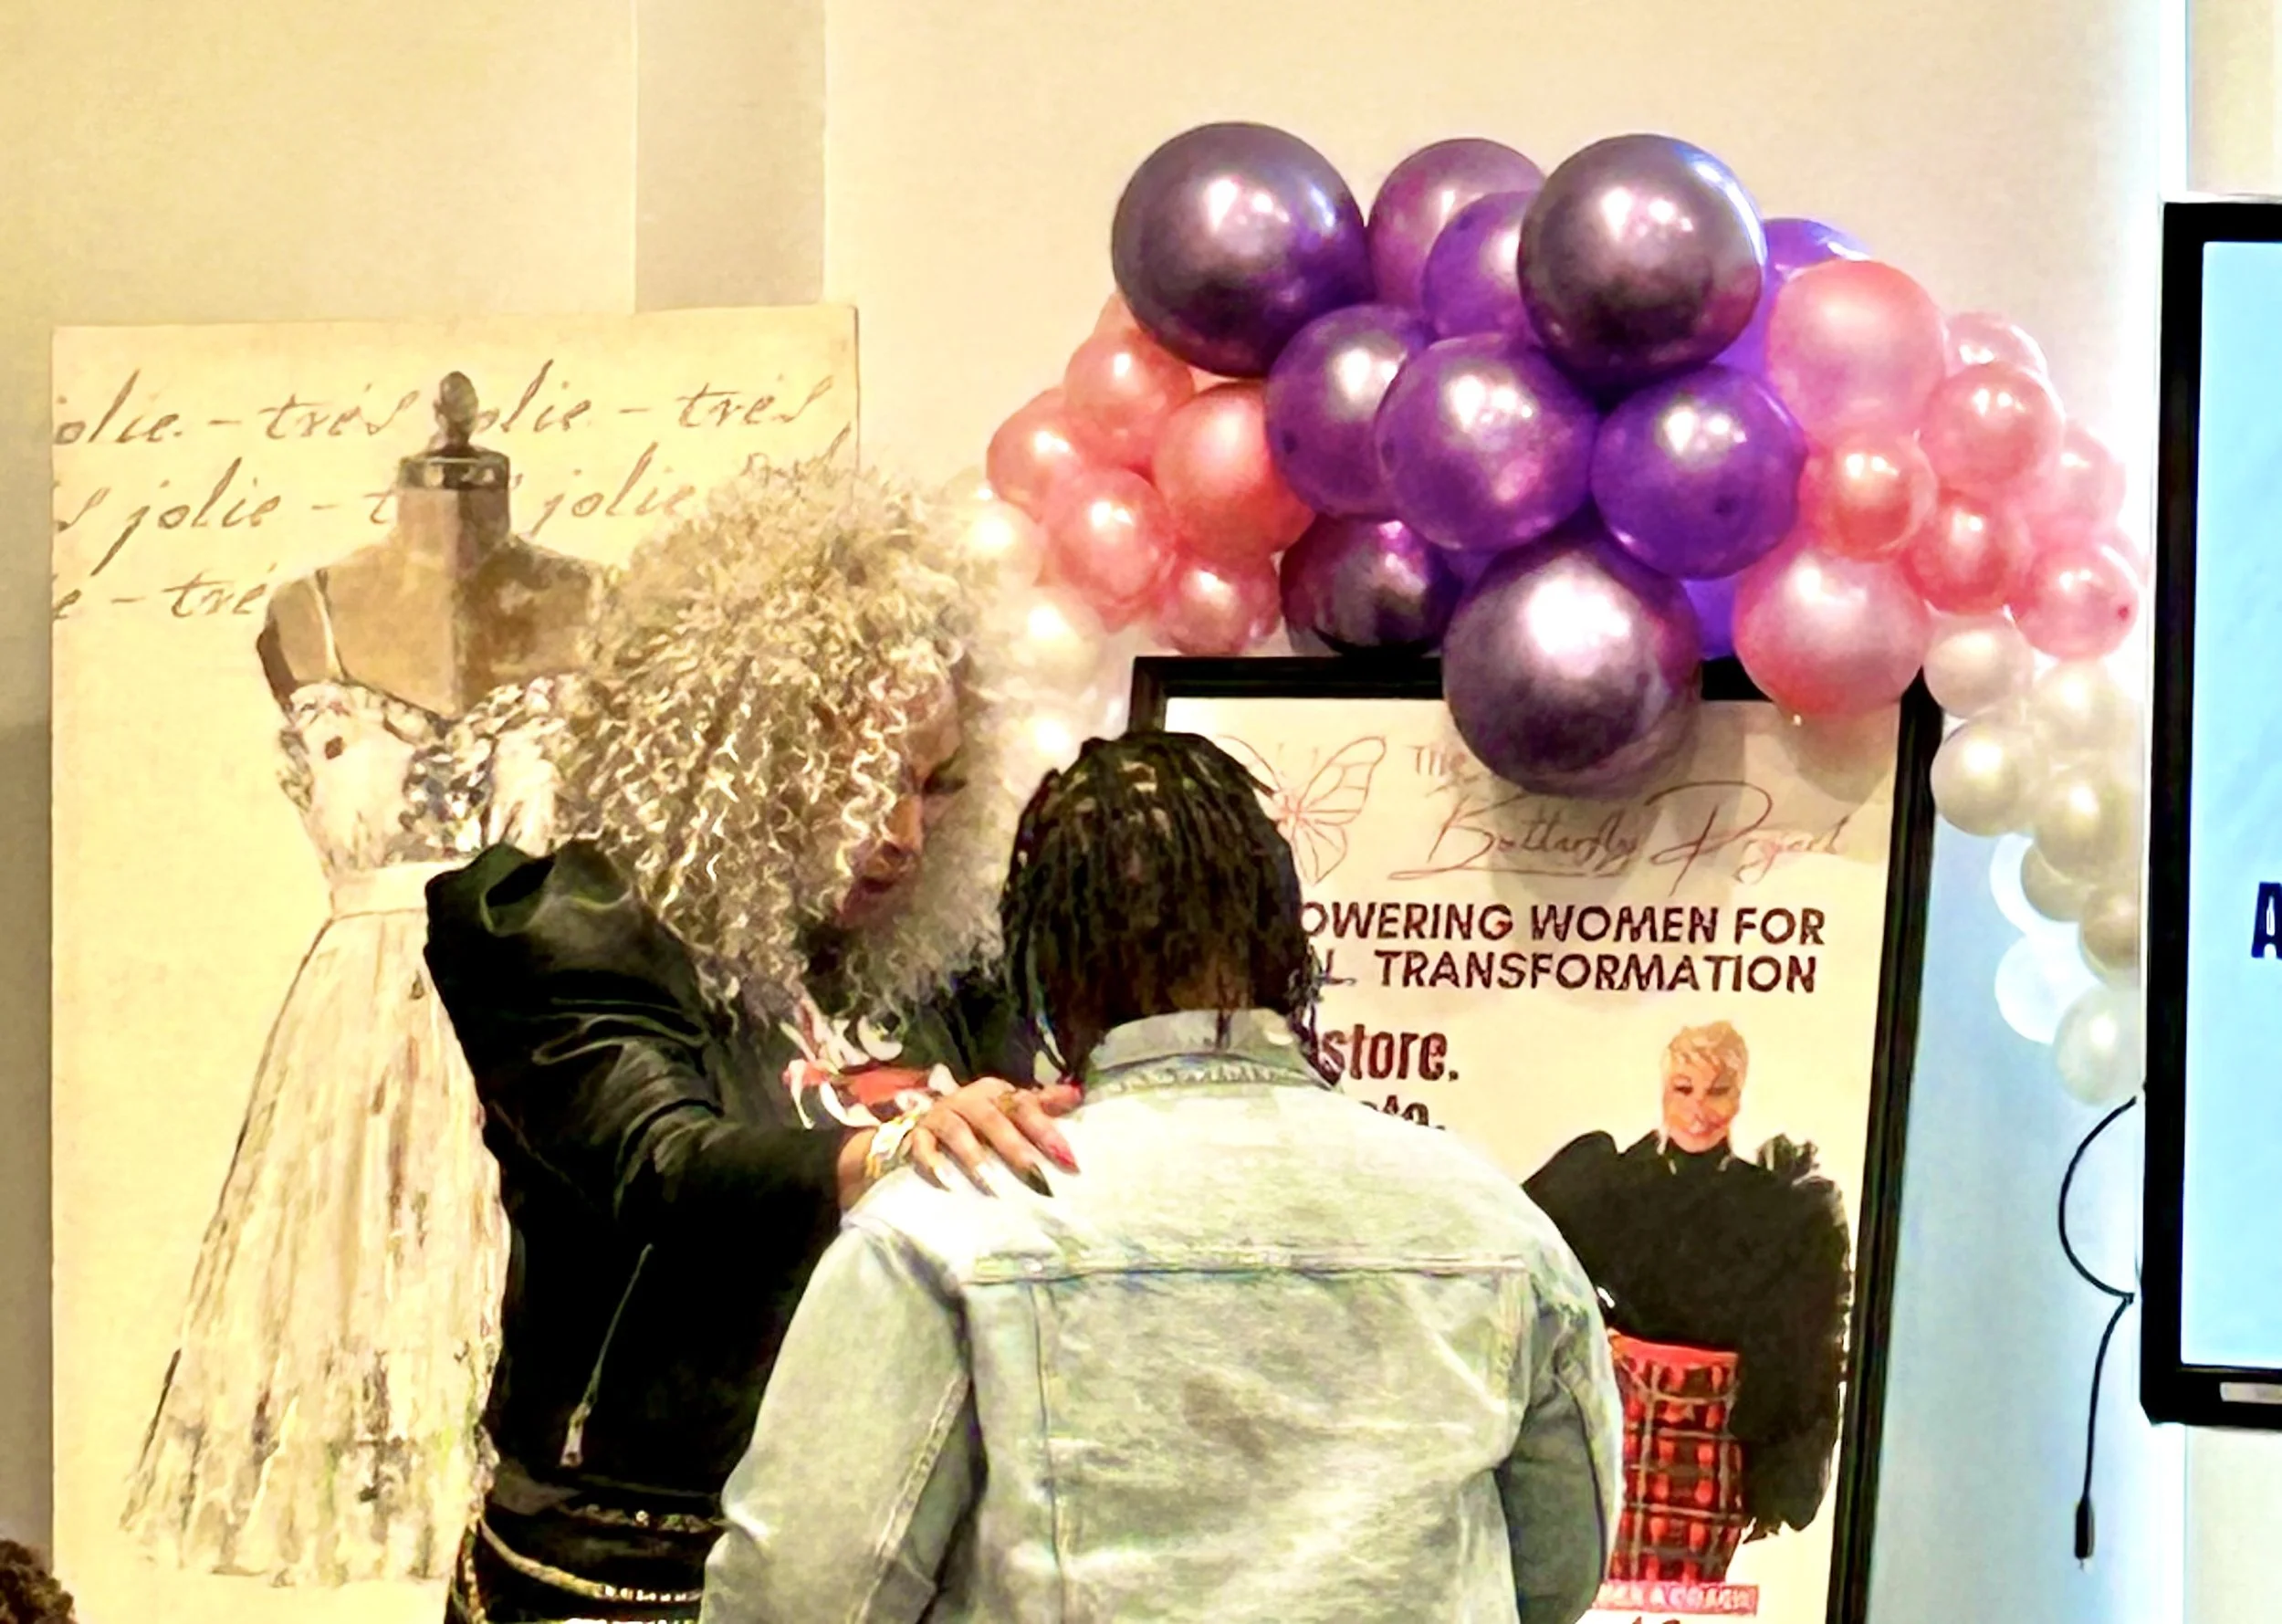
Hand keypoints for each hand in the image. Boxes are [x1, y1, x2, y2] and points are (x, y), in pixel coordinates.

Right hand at [907, 1078, 1081, 1195]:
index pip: (1024, 1107)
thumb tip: (1077, 1093)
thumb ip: (1041, 1104)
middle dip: (1016, 1149)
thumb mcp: (1007, 1107)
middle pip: (993, 1120)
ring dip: (975, 1158)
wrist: (923, 1118)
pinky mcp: (916, 1133)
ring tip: (993, 1186)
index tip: (1068, 1160)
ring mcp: (940, 1116)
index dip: (1046, 1131)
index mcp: (995, 1093)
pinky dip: (932, 1163)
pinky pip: (921, 1146)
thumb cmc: (977, 1118)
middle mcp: (968, 1100)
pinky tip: (946, 1184)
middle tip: (1037, 1178)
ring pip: (957, 1132)